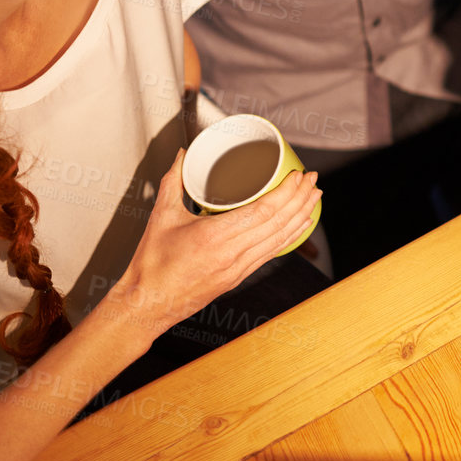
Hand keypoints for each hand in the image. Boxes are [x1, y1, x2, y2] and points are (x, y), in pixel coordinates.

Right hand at [98, 150, 321, 340]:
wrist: (146, 305)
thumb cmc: (151, 264)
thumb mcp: (161, 216)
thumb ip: (172, 181)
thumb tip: (181, 155)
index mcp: (215, 237)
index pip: (264, 211)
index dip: (287, 192)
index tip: (299, 175)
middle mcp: (232, 254)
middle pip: (278, 223)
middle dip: (301, 199)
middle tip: (313, 179)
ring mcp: (237, 269)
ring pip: (279, 240)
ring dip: (301, 216)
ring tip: (314, 197)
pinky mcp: (237, 278)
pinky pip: (270, 254)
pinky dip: (289, 237)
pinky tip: (300, 226)